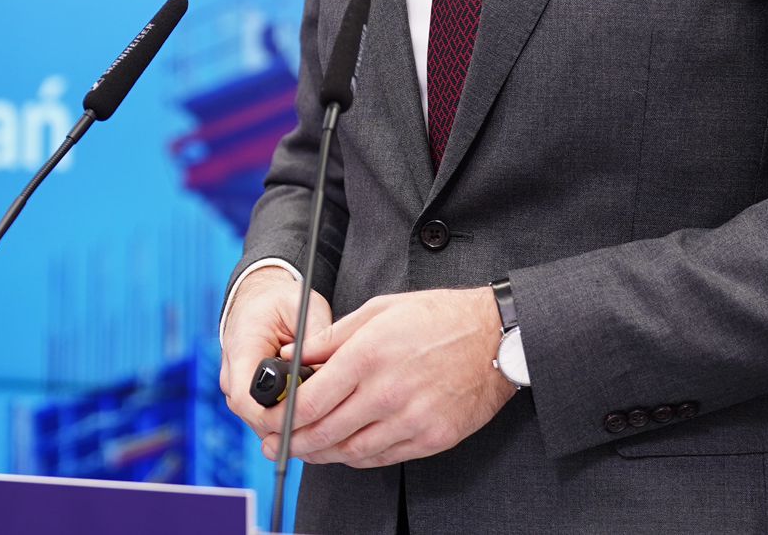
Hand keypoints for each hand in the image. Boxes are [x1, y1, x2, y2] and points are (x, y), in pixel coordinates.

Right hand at [219, 266, 330, 439]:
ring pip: (261, 424)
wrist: (259, 298)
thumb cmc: (280, 301)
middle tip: (325, 427)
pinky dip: (287, 422)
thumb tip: (332, 370)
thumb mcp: (303, 307)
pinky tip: (314, 420)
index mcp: (241, 349)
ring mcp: (236, 388)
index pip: (245, 399)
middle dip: (289, 427)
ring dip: (290, 427)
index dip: (274, 417)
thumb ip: (317, 336)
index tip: (304, 420)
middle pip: (254, 419)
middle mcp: (232, 374)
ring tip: (324, 423)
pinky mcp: (247, 396)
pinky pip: (265, 420)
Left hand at [262, 287, 516, 467]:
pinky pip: (383, 457)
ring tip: (304, 449)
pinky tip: (344, 450)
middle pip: (325, 432)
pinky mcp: (432, 438)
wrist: (497, 337)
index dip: (283, 415)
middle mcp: (387, 392)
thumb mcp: (378, 310)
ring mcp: (411, 420)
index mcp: (369, 355)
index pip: (311, 399)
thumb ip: (330, 338)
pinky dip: (357, 457)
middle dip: (292, 441)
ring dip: (322, 454)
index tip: (269, 417)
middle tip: (275, 442)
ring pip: (352, 451)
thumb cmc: (438, 317)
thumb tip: (292, 355)